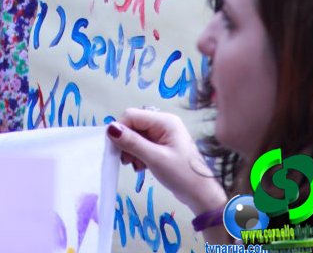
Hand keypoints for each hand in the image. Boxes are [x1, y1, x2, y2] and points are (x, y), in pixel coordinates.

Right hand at [107, 109, 224, 214]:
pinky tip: (141, 167)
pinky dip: (138, 155)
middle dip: (126, 142)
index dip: (120, 129)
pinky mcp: (163, 146)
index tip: (114, 149)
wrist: (202, 196)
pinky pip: (143, 144)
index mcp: (164, 121)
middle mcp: (163, 123)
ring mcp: (163, 135)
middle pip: (134, 125)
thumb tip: (110, 128)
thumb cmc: (182, 175)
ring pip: (137, 136)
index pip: (132, 115)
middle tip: (126, 161)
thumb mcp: (155, 159)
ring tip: (135, 166)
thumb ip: (132, 143)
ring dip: (131, 150)